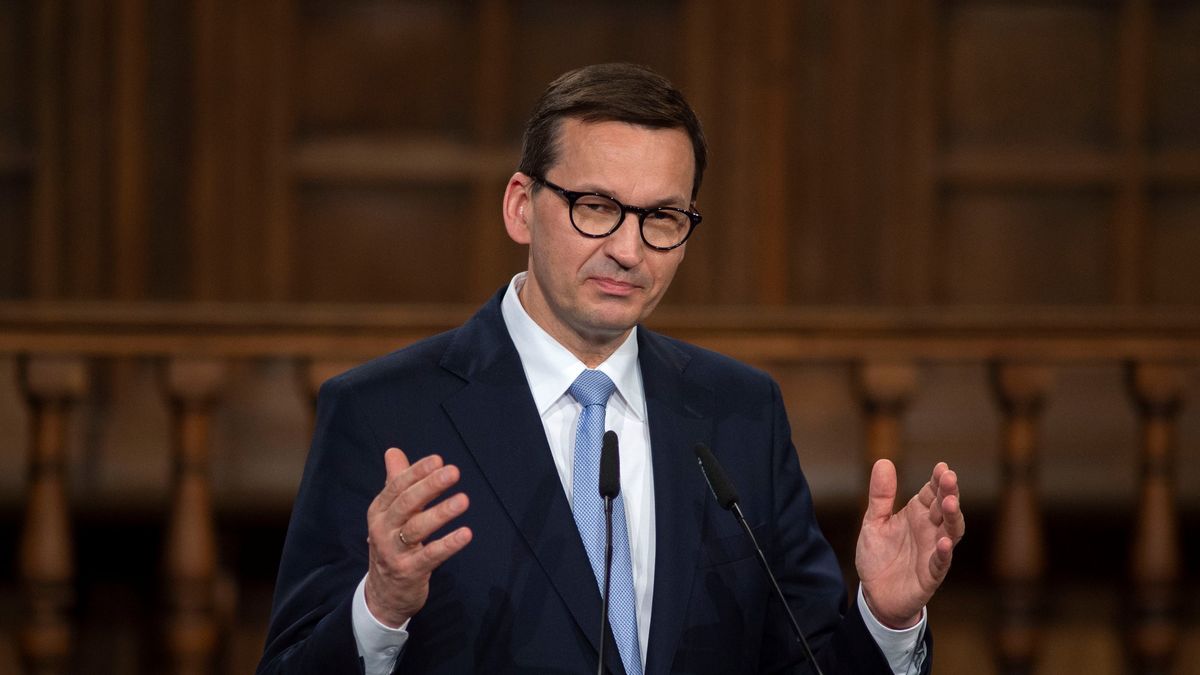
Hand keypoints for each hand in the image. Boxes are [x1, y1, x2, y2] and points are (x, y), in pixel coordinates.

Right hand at [364, 448, 472, 627]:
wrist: (383, 593)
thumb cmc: (392, 545)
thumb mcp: (390, 514)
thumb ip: (395, 482)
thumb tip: (393, 451)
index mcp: (379, 511)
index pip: (397, 486)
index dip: (417, 472)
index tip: (438, 460)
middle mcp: (382, 529)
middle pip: (406, 503)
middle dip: (430, 486)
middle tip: (453, 472)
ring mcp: (394, 552)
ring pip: (417, 528)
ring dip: (441, 513)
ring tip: (464, 500)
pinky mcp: (409, 571)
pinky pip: (430, 556)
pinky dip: (448, 544)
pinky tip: (466, 533)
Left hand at [855, 460, 962, 628]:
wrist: (875, 595)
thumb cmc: (879, 557)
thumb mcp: (874, 522)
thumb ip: (880, 496)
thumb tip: (884, 461)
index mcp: (917, 514)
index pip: (931, 492)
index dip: (937, 480)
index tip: (942, 466)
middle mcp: (929, 530)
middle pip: (944, 508)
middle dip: (948, 492)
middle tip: (949, 477)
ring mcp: (933, 551)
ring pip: (950, 531)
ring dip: (952, 517)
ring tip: (949, 502)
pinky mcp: (931, 574)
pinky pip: (940, 562)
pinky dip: (944, 552)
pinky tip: (944, 541)